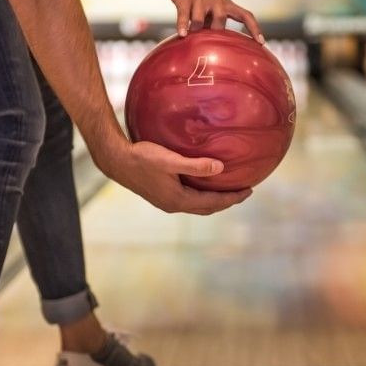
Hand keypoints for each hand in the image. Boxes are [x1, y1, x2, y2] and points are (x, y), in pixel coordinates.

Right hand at [104, 140, 251, 214]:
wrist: (116, 161)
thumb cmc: (141, 157)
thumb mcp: (169, 160)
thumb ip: (195, 165)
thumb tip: (220, 167)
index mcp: (178, 200)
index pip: (213, 203)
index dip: (232, 198)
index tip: (249, 191)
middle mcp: (174, 205)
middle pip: (208, 208)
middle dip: (227, 201)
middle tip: (244, 192)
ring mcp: (167, 202)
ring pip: (198, 205)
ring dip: (215, 199)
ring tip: (229, 190)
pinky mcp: (162, 195)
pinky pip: (189, 199)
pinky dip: (203, 195)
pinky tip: (205, 183)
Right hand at [165, 0, 263, 42]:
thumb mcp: (212, 7)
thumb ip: (214, 23)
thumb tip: (214, 48)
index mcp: (226, 4)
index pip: (245, 15)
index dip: (254, 28)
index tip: (261, 43)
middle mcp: (215, 1)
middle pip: (221, 19)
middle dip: (215, 31)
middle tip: (206, 40)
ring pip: (199, 19)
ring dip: (195, 29)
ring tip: (188, 35)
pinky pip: (184, 15)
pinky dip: (183, 25)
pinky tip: (182, 34)